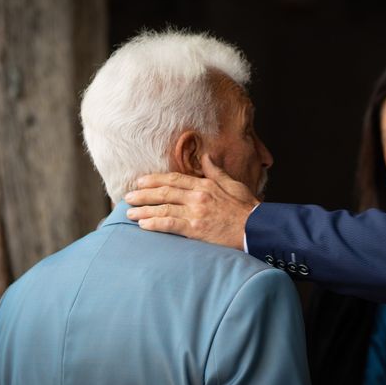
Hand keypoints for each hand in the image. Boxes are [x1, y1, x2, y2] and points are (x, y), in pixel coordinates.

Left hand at [125, 154, 258, 249]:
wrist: (257, 228)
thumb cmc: (248, 208)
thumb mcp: (233, 184)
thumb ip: (216, 171)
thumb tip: (206, 156)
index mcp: (206, 185)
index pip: (174, 179)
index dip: (154, 180)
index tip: (140, 182)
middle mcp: (198, 196)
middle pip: (164, 192)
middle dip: (143, 194)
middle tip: (127, 196)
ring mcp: (196, 212)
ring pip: (163, 208)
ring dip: (144, 210)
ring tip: (130, 212)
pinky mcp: (196, 229)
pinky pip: (170, 224)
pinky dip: (155, 224)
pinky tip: (143, 225)